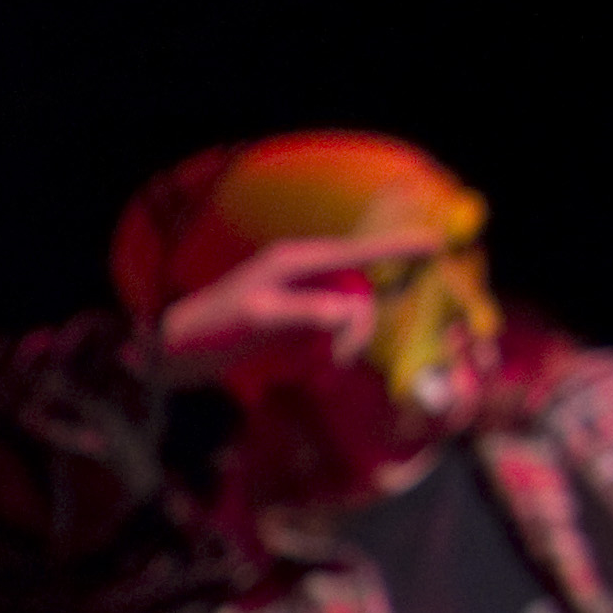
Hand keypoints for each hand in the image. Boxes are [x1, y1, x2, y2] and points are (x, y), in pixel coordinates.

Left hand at [151, 228, 446, 385]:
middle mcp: (302, 274)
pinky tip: (309, 367)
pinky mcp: (293, 322)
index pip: (357, 251)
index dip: (398, 249)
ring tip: (324, 367)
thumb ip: (306, 312)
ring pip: (347, 317)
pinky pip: (329, 333)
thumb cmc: (211, 328)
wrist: (175, 351)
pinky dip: (328, 350)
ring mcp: (299, 298)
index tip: (437, 245)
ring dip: (344, 343)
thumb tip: (348, 313)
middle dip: (359, 328)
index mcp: (295, 261)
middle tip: (338, 362)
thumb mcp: (259, 318)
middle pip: (358, 294)